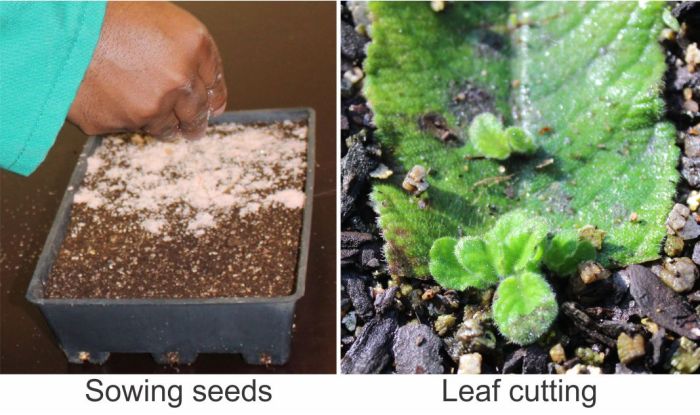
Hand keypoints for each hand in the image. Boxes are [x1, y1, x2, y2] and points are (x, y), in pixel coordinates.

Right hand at [68, 1, 226, 139]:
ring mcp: (151, 107)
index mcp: (193, 45)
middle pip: (197, 114)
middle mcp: (179, 79)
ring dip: (164, 125)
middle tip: (193, 129)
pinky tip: (113, 100)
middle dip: (194, 122)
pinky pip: (129, 128)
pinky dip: (125, 118)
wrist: (56, 29)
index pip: (215, 83)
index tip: (211, 107)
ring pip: (166, 128)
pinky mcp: (120, 124)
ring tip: (149, 113)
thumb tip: (211, 92)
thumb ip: (190, 49)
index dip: (213, 97)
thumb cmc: (106, 15)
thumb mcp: (160, 16)